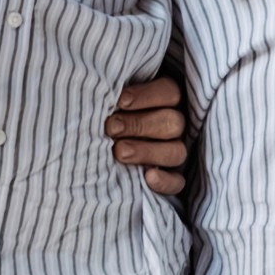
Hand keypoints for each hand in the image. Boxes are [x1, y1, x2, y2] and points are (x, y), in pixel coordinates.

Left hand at [108, 74, 190, 197]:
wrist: (97, 145)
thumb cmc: (105, 114)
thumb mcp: (111, 102)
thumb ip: (114, 98)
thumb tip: (101, 94)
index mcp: (167, 99)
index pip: (169, 92)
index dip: (147, 96)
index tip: (120, 101)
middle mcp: (175, 125)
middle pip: (172, 122)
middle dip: (140, 125)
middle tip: (112, 128)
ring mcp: (175, 151)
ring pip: (176, 152)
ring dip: (148, 151)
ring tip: (119, 152)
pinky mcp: (172, 178)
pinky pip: (177, 183)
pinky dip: (165, 182)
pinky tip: (147, 177)